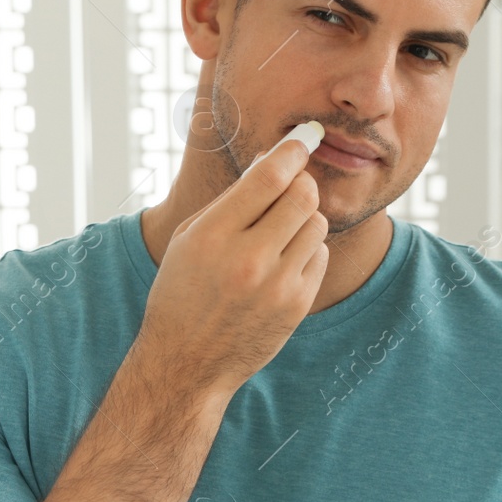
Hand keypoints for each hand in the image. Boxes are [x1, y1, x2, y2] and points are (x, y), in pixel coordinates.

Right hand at [137, 135, 327, 401]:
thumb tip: (272, 163)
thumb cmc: (182, 293)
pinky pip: (319, 255)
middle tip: (289, 186)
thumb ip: (230, 202)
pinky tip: (280, 263)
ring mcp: (277, 285)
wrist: (186, 362)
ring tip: (276, 233)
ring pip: (316, 223)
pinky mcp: (297, 305)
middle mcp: (248, 259)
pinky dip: (305, 251)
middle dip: (300, 183)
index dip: (292, 151)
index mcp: (212, 236)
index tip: (304, 139)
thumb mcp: (189, 240)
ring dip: (302, 219)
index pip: (268, 177)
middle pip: (303, 195)